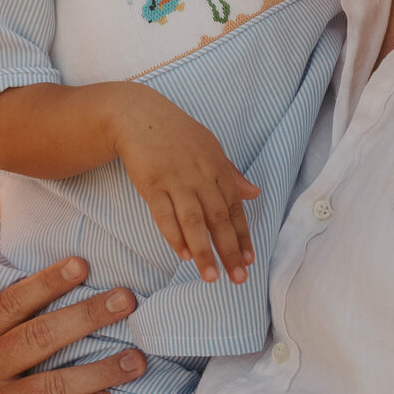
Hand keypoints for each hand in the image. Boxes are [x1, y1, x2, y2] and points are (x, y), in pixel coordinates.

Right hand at [110, 85, 258, 281]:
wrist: (139, 116)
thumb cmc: (177, 133)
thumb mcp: (210, 147)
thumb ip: (231, 174)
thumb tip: (254, 193)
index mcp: (217, 167)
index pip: (234, 208)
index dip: (243, 235)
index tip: (250, 261)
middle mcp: (200, 176)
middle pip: (217, 219)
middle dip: (229, 250)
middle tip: (238, 278)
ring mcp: (175, 180)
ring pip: (193, 221)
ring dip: (203, 250)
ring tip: (211, 276)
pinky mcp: (151, 183)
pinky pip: (164, 214)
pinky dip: (174, 236)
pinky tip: (183, 254)